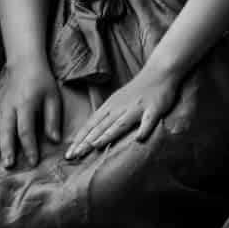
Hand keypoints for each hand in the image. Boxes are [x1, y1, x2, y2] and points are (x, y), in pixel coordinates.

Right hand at [0, 67, 62, 168]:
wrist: (25, 64)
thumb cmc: (42, 82)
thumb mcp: (53, 98)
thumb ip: (53, 119)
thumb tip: (55, 140)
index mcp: (26, 105)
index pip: (26, 130)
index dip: (30, 147)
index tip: (33, 161)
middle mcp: (9, 108)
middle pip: (7, 132)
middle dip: (7, 149)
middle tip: (8, 164)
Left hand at [64, 71, 181, 159]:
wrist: (159, 72)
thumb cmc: (137, 90)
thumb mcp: (117, 100)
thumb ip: (106, 116)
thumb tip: (91, 134)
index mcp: (110, 106)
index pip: (90, 125)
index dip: (79, 139)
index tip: (69, 154)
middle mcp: (120, 107)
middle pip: (101, 126)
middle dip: (86, 141)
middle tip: (74, 156)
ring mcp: (137, 108)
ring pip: (120, 123)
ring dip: (108, 135)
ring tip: (96, 146)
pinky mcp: (154, 108)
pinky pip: (149, 120)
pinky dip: (144, 129)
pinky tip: (139, 139)